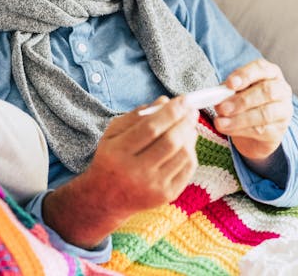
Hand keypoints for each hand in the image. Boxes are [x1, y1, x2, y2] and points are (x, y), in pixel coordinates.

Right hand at [42, 96, 198, 248]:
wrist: (106, 198)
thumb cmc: (110, 159)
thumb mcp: (113, 134)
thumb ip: (136, 116)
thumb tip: (164, 101)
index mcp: (118, 153)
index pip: (150, 128)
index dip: (171, 112)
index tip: (184, 99)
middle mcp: (135, 172)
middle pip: (170, 141)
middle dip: (185, 121)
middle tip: (191, 110)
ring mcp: (153, 186)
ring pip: (183, 155)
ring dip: (190, 135)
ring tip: (188, 126)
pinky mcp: (166, 196)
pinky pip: (187, 169)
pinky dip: (191, 151)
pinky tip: (186, 143)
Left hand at [215, 58, 292, 163]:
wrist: (251, 128)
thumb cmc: (242, 101)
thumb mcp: (233, 91)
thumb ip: (227, 91)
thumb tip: (216, 96)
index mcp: (270, 73)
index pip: (261, 68)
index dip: (245, 75)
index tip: (230, 84)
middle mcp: (281, 89)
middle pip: (267, 91)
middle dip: (242, 100)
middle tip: (222, 108)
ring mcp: (283, 110)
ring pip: (264, 114)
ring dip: (239, 119)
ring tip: (220, 122)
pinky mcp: (279, 130)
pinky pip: (261, 131)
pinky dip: (240, 130)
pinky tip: (227, 128)